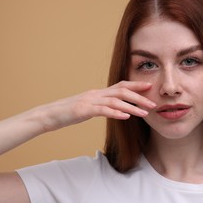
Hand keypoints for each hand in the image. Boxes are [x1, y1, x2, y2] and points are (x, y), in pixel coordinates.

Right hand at [39, 81, 155, 131]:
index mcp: (98, 93)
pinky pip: (103, 110)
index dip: (136, 85)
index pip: (120, 86)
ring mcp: (89, 101)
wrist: (48, 115)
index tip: (150, 87)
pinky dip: (116, 113)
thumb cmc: (69, 113)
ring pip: (115, 101)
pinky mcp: (83, 110)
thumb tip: (115, 109)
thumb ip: (102, 106)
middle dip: (139, 97)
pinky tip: (126, 116)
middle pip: (122, 91)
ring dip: (132, 106)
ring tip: (145, 113)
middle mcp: (96, 94)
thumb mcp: (88, 108)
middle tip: (153, 103)